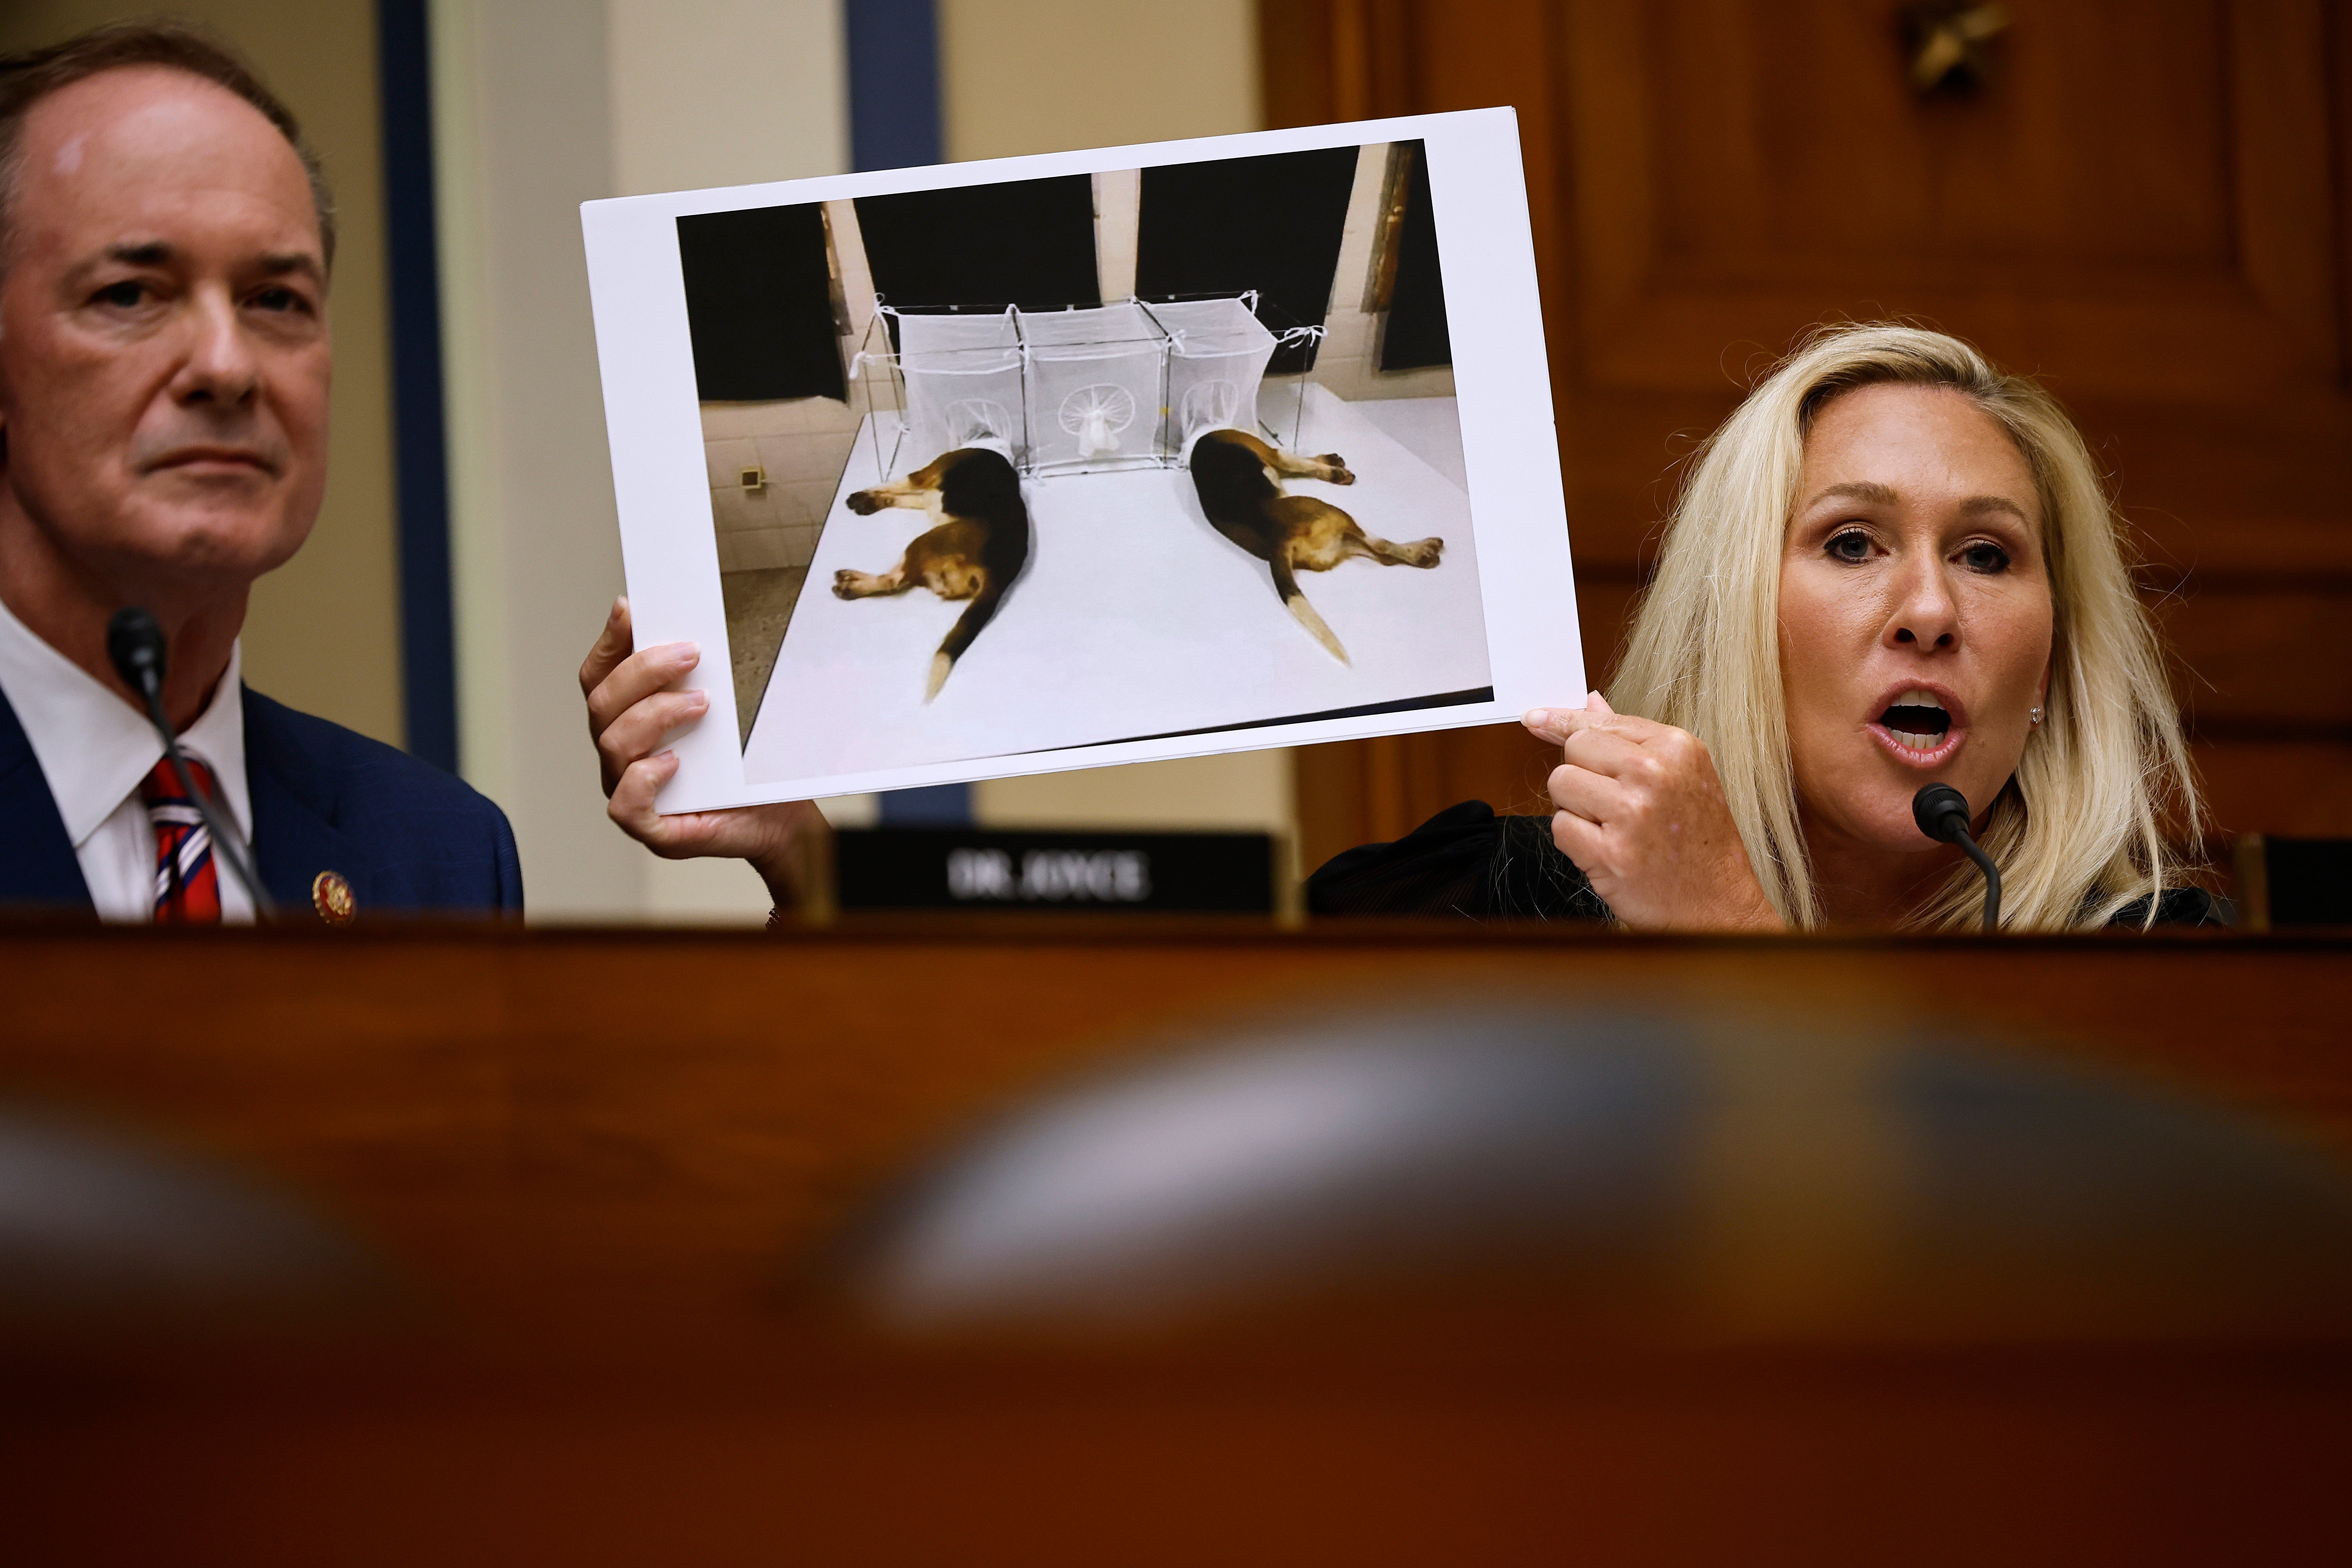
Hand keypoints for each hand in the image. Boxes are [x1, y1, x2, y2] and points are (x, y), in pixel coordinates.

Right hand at [581, 596, 831, 910]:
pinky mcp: (652, 828)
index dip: (608, 641)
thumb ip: (701, 675)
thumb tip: (694, 628)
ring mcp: (631, 791)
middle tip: (690, 654)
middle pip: (602, 703)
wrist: (783, 815)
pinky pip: (625, 804)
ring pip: (612, 744)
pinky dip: (644, 777)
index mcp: (631, 720)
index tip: (629, 608)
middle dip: (643, 671)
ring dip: (655, 714)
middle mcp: (622, 755)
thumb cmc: (750, 764)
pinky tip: (674, 762)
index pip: (599, 676)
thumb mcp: (729, 708)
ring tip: (702, 704)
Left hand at [1522, 693, 1780, 931]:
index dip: (1563, 722)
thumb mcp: (1681, 777)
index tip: (1536, 719)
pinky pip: (1560, 826)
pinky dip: (1575, 842)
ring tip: (1613, 828)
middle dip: (1582, 776)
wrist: (1718, 906)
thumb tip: (1590, 703)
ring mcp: (1632, 813)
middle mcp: (1655, 773)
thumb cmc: (1699, 844)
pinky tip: (1608, 851)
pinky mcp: (1611, 852)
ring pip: (1561, 784)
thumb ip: (1631, 739)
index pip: (1599, 722)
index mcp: (1676, 747)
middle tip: (1613, 805)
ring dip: (1576, 809)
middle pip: (1575, 749)